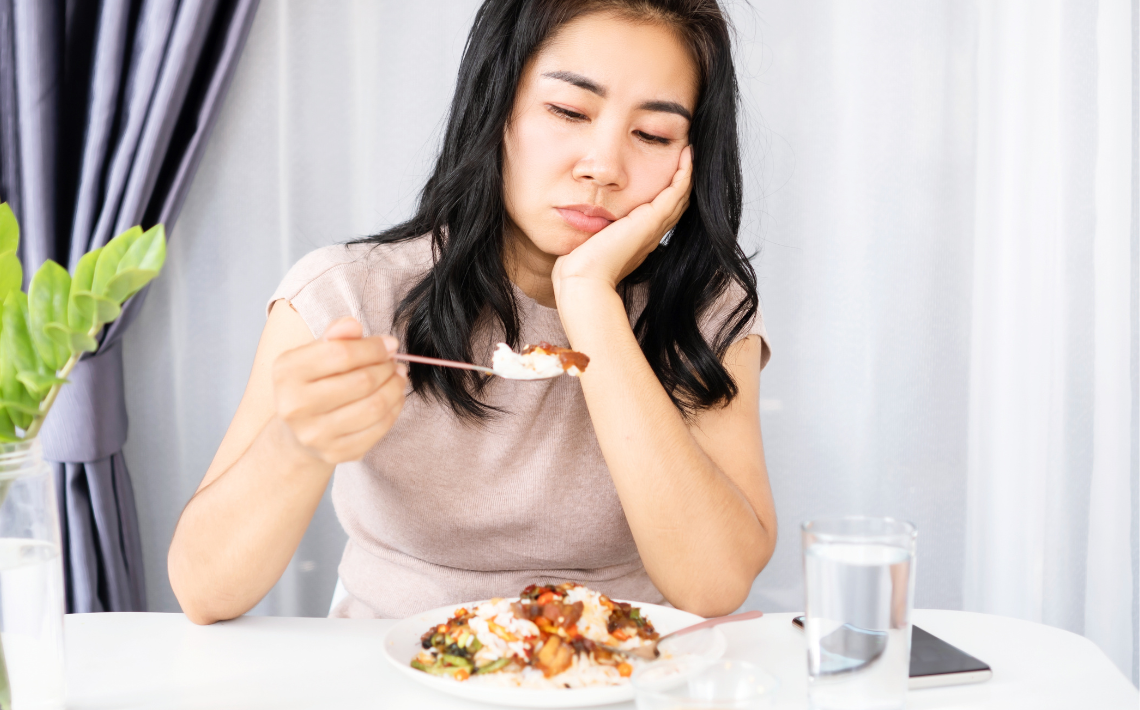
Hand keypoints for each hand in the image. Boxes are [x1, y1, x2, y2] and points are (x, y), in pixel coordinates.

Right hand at [271, 317, 406, 464]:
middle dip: (386, 367)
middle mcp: (294, 406)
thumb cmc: (312, 384)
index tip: (390, 344)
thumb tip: (354, 325)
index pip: (342, 353)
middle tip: (394, 362)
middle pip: (362, 381)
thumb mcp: (315, 354)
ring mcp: (315, 434)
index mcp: (287, 372)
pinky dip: (394, 409)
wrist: (297, 433)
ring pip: (374, 406)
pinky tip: (394, 398)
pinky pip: (378, 428)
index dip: (374, 347)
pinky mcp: (336, 453)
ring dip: (395, 388)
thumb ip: (335, 336)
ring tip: (398, 377)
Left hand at [552, 145, 691, 300]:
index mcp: (638, 239)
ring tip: (690, 151)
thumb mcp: (589, 241)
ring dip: (687, 172)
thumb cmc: (580, 267)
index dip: (667, 190)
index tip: (668, 169)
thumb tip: (581, 216)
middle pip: (675, 202)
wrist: (585, 279)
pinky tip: (687, 154)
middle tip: (687, 156)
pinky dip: (684, 172)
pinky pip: (677, 191)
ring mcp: (654, 227)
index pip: (660, 211)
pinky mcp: (652, 220)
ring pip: (680, 196)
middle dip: (681, 179)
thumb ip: (592, 229)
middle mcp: (650, 234)